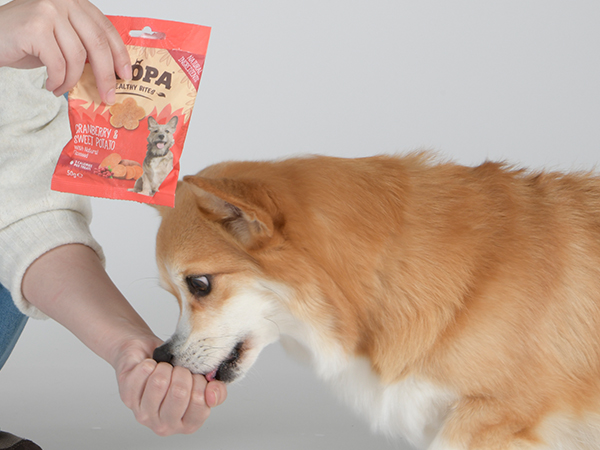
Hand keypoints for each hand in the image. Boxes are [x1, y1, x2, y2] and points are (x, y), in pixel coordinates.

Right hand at [0, 0, 130, 102]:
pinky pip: (58, 64)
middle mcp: (64, 1)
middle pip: (97, 43)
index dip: (120, 54)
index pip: (105, 29)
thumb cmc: (25, 41)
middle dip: (106, 75)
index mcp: (75, 3)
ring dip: (72, 81)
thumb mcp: (61, 40)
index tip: (126, 75)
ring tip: (62, 89)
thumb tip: (111, 73)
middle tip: (108, 96)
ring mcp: (49, 11)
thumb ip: (84, 47)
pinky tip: (51, 85)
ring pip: (78, 57)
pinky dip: (57, 80)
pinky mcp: (35, 27)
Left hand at [114, 339, 227, 435]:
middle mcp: (164, 425)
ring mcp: (144, 413)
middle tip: (178, 370)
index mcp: (187, 424)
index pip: (200, 403)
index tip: (195, 377)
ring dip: (165, 367)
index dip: (200, 383)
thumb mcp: (202, 383)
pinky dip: (150, 363)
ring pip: (159, 383)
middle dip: (182, 372)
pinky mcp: (127, 397)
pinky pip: (144, 372)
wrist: (148, 357)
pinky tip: (150, 368)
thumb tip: (212, 394)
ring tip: (164, 369)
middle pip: (179, 393)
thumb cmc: (176, 373)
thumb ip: (216, 391)